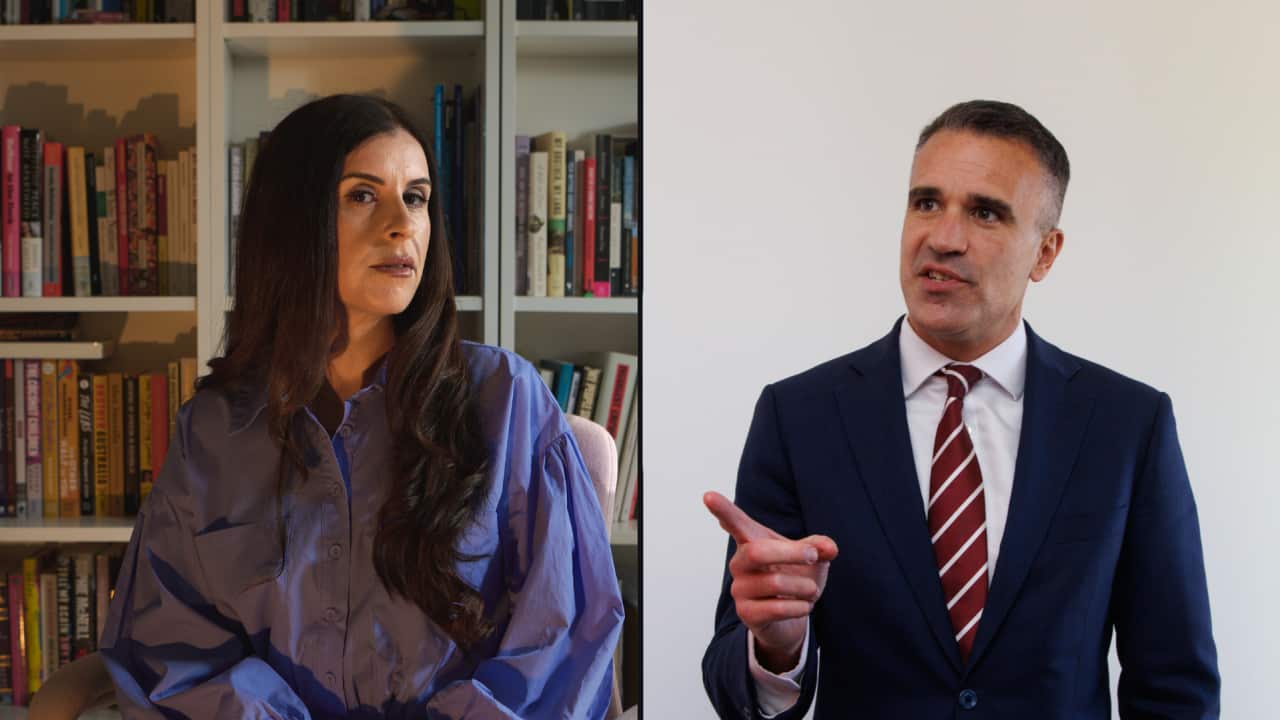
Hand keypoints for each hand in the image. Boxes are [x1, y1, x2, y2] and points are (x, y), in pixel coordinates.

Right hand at [703, 491, 837, 672]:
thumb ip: (819, 547)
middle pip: (757, 551)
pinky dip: (800, 607)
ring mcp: (740, 589)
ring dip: (804, 586)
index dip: (722, 509)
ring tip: (811, 590)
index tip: (708, 496)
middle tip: (813, 556)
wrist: (791, 618)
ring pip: (775, 582)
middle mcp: (740, 563)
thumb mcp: (812, 558)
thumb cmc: (796, 578)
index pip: (734, 522)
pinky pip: (777, 608)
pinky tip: (803, 606)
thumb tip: (829, 548)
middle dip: (792, 553)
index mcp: (752, 541)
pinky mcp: (747, 614)